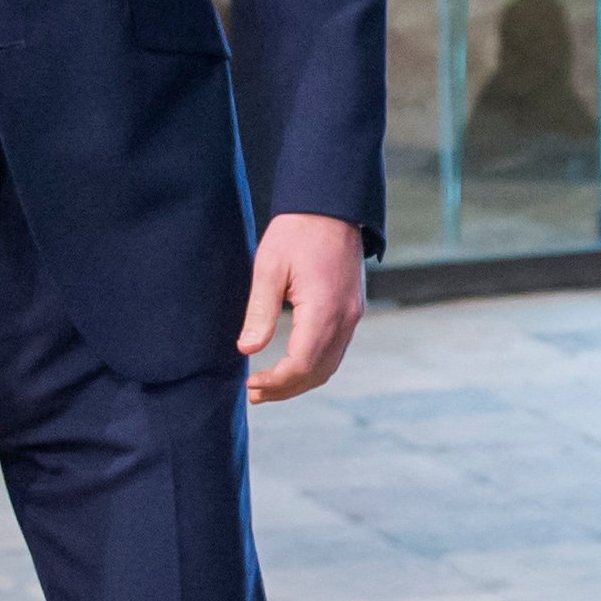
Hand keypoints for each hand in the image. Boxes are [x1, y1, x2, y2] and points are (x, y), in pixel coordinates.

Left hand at [239, 213, 366, 402]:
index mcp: (323, 309)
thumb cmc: (296, 232)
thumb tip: (246, 350)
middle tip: (254, 393)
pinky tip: (293, 364)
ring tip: (269, 385)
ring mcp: (353, 314)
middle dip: (286, 389)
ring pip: (330, 365)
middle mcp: (345, 317)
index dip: (275, 383)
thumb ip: (259, 311)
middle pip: (318, 372)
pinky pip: (336, 350)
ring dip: (301, 381)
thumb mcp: (269, 267)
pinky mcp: (353, 309)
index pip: (302, 365)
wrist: (332, 206)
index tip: (250, 384)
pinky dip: (315, 366)